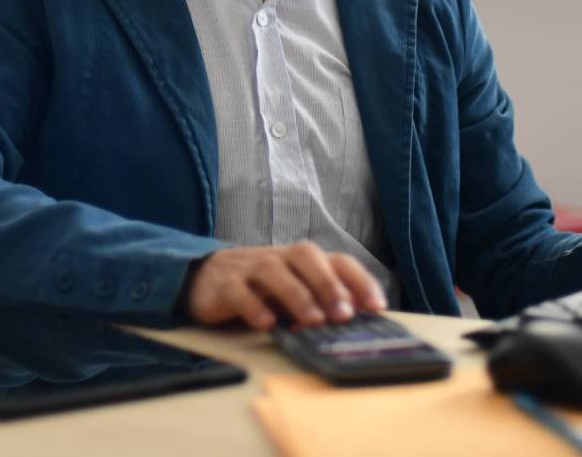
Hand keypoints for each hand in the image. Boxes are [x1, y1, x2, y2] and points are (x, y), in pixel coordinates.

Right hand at [184, 241, 386, 330]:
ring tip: (311, 321)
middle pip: (306, 256)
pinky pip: (238, 290)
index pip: (337, 260)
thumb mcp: (294, 292)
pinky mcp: (224, 284)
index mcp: (302, 260)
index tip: (377, 307)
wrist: (204, 277)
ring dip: (296, 295)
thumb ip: (321, 302)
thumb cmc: (259, 288)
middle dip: (328, 284)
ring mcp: (250, 268)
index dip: (360, 281)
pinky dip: (253, 306)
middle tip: (344, 315)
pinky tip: (266, 324)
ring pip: (273, 270)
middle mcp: (279, 257)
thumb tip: (356, 321)